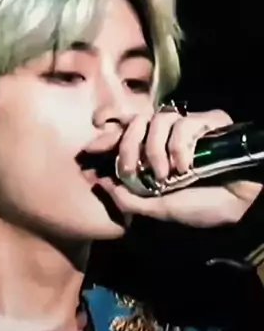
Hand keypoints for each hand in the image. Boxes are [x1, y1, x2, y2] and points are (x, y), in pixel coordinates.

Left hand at [98, 107, 261, 227]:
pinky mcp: (209, 122)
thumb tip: (102, 185)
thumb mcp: (159, 209)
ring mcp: (189, 127)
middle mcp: (169, 138)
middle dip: (127, 146)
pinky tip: (186, 167)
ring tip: (165, 175)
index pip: (126, 135)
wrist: (240, 206)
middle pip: (136, 122)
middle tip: (133, 169)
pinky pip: (183, 123)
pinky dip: (179, 148)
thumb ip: (129, 200)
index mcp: (156, 155)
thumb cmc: (204, 207)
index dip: (107, 137)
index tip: (90, 148)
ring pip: (157, 121)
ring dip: (155, 151)